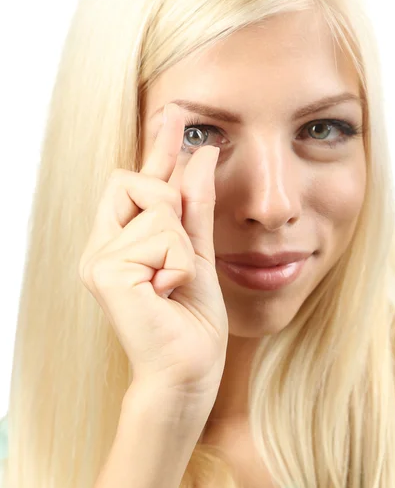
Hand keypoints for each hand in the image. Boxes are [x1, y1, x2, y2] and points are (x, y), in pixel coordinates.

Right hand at [79, 103, 228, 413]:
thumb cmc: (192, 322)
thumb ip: (196, 206)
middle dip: (167, 202)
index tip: (173, 114)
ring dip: (180, 245)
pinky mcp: (106, 270)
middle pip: (132, 178)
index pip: (137, 181)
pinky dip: (179, 263)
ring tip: (172, 284)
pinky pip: (161, 234)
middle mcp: (103, 246)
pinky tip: (167, 293)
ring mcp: (99, 258)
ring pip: (155, 204)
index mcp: (123, 243)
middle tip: (176, 254)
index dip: (156, 147)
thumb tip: (202, 153)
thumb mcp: (198, 255)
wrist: (187, 373)